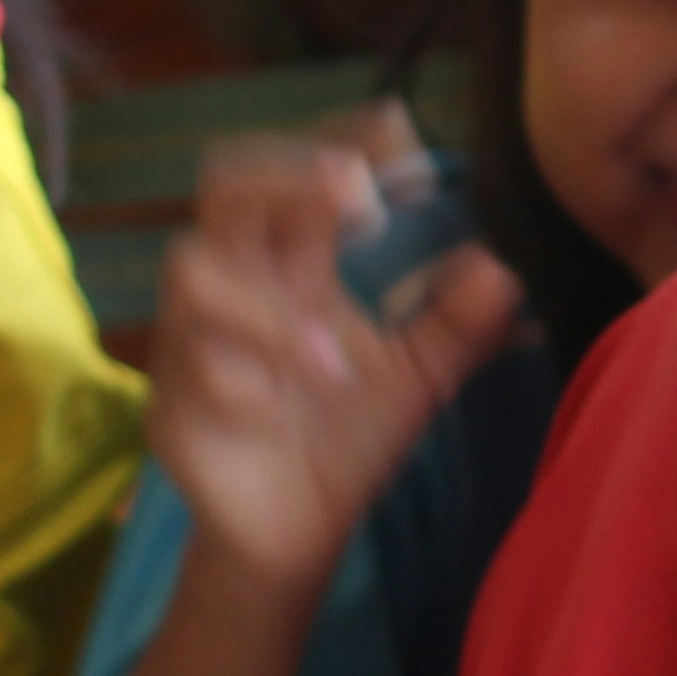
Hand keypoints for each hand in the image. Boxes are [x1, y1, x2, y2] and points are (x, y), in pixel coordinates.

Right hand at [149, 140, 525, 589]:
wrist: (296, 538)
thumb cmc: (346, 441)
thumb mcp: (421, 379)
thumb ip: (460, 325)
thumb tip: (502, 268)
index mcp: (290, 267)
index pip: (290, 169)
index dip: (332, 141)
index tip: (398, 137)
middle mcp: (236, 288)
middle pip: (224, 187)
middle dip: (285, 174)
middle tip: (359, 197)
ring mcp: (193, 345)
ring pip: (192, 270)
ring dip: (270, 302)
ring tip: (335, 360)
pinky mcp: (174, 410)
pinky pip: (192, 372)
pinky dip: (245, 382)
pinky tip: (282, 413)